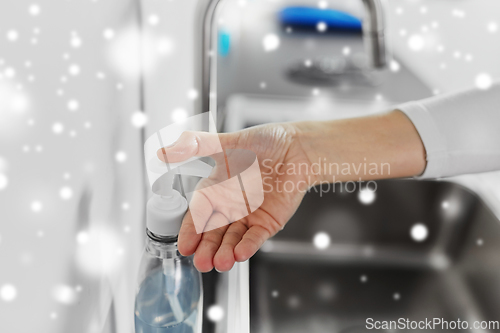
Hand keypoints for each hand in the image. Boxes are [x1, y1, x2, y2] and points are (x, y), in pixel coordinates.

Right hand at [157, 111, 424, 272]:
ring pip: (232, 239)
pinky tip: (241, 253)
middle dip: (206, 249)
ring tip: (221, 264)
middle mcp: (229, 206)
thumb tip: (162, 152)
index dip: (190, 231)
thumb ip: (196, 146)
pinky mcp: (267, 222)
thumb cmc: (264, 142)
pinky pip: (255, 237)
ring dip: (225, 252)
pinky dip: (248, 246)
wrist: (298, 148)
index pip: (198, 214)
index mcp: (215, 189)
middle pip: (213, 233)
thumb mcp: (227, 143)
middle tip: (201, 263)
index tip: (183, 246)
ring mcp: (248, 216)